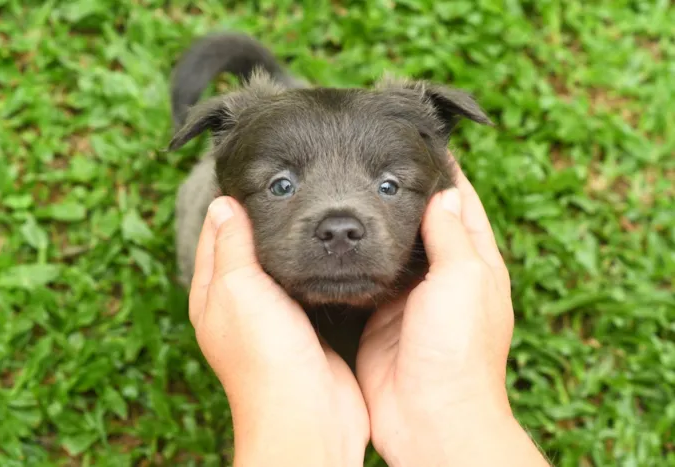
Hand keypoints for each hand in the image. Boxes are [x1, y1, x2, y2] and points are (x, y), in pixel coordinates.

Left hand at [189, 197, 368, 466]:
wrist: (309, 411)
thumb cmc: (265, 353)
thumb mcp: (238, 289)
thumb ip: (232, 245)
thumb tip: (223, 204)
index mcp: (212, 294)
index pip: (215, 235)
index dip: (227, 203)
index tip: (249, 172)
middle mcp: (240, 304)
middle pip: (247, 249)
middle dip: (262, 218)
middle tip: (287, 182)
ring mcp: (275, 316)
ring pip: (280, 266)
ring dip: (291, 241)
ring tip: (309, 206)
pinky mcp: (307, 326)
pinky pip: (307, 285)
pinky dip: (313, 264)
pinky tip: (329, 248)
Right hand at [357, 162, 548, 465]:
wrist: (428, 414)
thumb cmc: (458, 351)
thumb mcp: (463, 278)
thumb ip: (452, 234)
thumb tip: (444, 192)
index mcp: (474, 262)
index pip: (460, 203)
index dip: (442, 173)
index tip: (418, 143)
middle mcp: (441, 276)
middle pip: (421, 222)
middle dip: (401, 193)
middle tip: (370, 161)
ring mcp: (408, 296)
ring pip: (388, 247)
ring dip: (373, 223)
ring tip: (346, 189)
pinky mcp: (377, 316)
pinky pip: (364, 277)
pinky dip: (352, 257)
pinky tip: (334, 237)